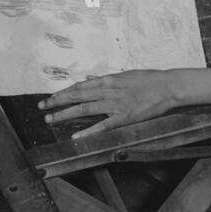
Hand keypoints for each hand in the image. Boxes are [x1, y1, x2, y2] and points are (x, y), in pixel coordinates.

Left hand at [39, 70, 179, 137]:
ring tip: (51, 119)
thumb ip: (106, 79)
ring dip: (66, 114)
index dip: (63, 92)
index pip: (80, 86)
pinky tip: (77, 136)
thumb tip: (90, 80)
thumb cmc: (149, 80)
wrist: (168, 86)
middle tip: (42, 107)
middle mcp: (108, 90)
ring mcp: (115, 104)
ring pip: (85, 109)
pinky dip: (89, 131)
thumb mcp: (125, 75)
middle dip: (58, 101)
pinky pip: (103, 125)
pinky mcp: (125, 117)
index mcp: (108, 80)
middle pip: (77, 96)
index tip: (51, 97)